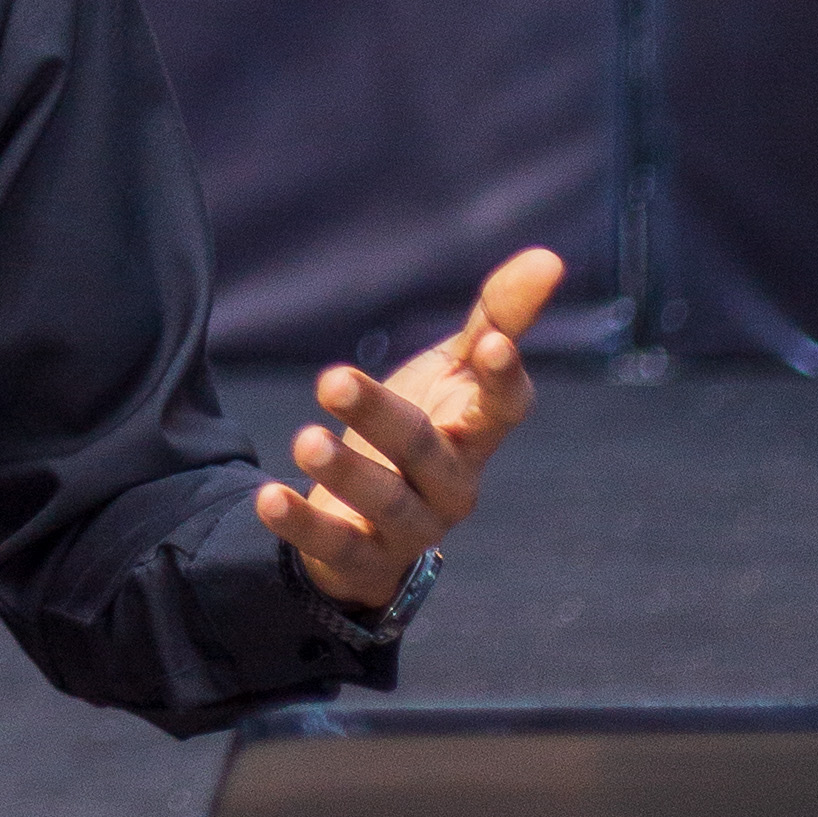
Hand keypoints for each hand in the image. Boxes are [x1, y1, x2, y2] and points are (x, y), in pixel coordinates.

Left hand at [253, 245, 561, 610]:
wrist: (378, 521)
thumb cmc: (425, 430)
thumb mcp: (453, 372)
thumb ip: (497, 319)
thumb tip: (549, 257)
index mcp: (477, 433)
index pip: (504, 407)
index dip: (502, 378)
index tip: (493, 344)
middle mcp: (453, 484)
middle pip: (424, 448)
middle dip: (382, 416)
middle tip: (332, 378)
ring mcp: (412, 527)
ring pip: (384, 501)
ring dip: (346, 471)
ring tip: (305, 440)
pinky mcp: (364, 559)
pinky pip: (333, 544)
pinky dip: (300, 524)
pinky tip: (267, 498)